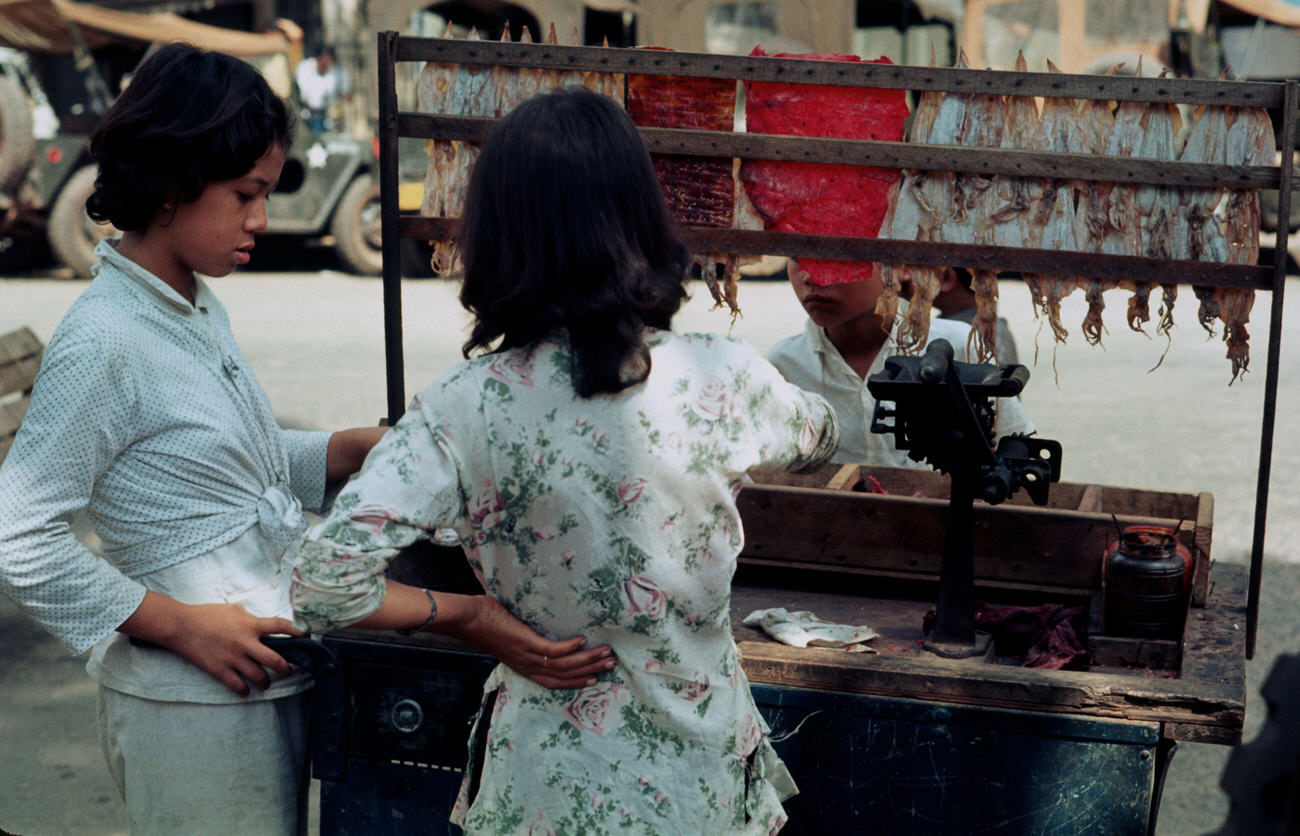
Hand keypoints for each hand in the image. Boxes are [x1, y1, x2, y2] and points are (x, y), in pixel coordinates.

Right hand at [162, 603, 304, 696]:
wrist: (181, 626)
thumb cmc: (207, 614)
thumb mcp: (233, 609)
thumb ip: (250, 618)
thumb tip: (263, 625)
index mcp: (250, 625)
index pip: (280, 626)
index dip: (296, 632)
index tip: (305, 637)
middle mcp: (245, 642)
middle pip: (274, 659)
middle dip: (285, 668)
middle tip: (288, 671)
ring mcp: (232, 658)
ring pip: (258, 676)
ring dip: (266, 681)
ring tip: (266, 682)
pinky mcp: (219, 670)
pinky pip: (237, 686)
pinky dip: (245, 690)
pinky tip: (246, 690)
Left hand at [461, 596, 613, 688]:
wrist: (466, 619)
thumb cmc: (482, 622)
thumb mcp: (506, 636)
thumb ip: (520, 637)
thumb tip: (531, 624)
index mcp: (523, 666)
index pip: (553, 681)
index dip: (575, 681)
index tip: (593, 678)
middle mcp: (527, 665)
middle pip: (564, 675)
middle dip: (589, 670)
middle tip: (610, 664)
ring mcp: (527, 655)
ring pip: (563, 665)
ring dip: (587, 660)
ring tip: (605, 653)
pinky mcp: (525, 643)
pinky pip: (553, 650)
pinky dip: (570, 646)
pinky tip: (583, 640)